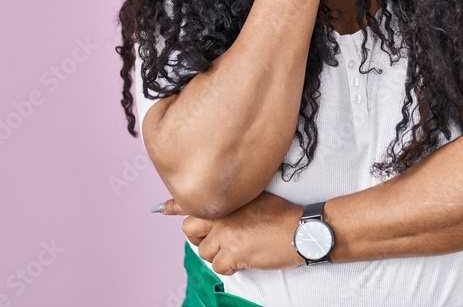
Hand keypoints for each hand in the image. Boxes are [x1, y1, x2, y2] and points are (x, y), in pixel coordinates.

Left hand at [157, 191, 305, 273]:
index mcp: (227, 200)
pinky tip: (245, 260)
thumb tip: (222, 206)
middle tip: (217, 241)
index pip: (193, 202)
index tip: (161, 209)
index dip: (175, 206)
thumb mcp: (257, 197)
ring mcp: (226, 234)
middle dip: (199, 238)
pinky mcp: (234, 253)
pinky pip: (218, 267)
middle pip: (190, 230)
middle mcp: (222, 215)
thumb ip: (236, 200)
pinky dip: (230, 267)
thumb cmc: (283, 214)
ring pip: (204, 252)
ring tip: (240, 249)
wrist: (301, 230)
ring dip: (219, 255)